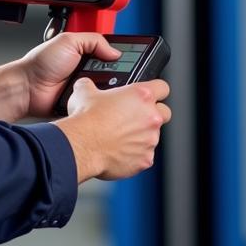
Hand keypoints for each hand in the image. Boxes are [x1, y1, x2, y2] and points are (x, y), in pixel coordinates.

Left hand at [20, 32, 120, 117]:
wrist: (27, 87)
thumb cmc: (41, 62)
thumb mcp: (69, 40)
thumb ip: (94, 40)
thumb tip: (115, 51)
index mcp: (85, 54)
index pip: (110, 55)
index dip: (121, 58)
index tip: (133, 60)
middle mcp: (87, 71)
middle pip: (113, 74)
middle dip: (117, 75)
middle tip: (116, 74)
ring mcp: (84, 88)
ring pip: (106, 91)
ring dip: (106, 90)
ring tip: (104, 86)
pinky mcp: (81, 104)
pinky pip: (95, 105)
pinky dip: (97, 103)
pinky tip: (96, 99)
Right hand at [56, 78, 171, 181]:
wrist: (81, 145)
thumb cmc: (86, 119)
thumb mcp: (85, 91)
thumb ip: (93, 85)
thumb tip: (87, 85)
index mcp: (142, 95)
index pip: (162, 87)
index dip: (156, 90)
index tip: (150, 95)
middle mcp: (151, 116)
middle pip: (165, 112)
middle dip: (153, 114)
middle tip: (136, 118)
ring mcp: (150, 139)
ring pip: (153, 136)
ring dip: (142, 136)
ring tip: (121, 138)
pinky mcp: (146, 159)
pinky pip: (145, 156)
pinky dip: (135, 155)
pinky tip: (119, 152)